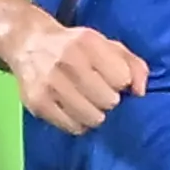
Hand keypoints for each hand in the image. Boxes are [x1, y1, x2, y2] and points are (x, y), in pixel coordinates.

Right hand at [10, 17, 147, 135]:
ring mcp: (49, 83)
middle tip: (101, 94)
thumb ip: (134, 65)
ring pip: (91, 117)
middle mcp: (66, 61)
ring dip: (96, 115)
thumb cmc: (78, 47)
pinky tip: (76, 111)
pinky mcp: (36, 102)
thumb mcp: (109, 46)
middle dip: (109, 100)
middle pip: (107, 100)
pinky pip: (71, 127)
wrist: (29, 43)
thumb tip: (140, 92)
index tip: (114, 80)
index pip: (121, 78)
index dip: (121, 83)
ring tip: (90, 104)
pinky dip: (79, 124)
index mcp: (88, 43)